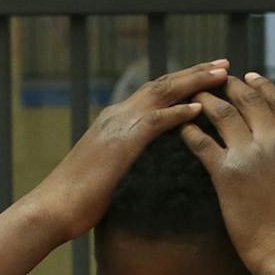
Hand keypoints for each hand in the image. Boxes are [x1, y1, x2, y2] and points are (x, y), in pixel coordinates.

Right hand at [28, 60, 228, 239]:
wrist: (50, 210)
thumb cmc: (77, 202)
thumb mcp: (108, 174)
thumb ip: (125, 162)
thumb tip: (141, 170)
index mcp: (114, 122)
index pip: (155, 93)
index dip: (183, 83)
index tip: (209, 76)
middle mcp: (116, 116)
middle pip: (163, 84)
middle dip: (195, 72)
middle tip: (224, 64)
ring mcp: (116, 127)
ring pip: (162, 93)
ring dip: (194, 82)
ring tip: (222, 74)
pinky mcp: (119, 144)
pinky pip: (154, 122)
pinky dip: (178, 112)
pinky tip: (200, 106)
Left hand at [180, 72, 274, 274]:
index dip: (262, 86)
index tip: (249, 77)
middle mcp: (274, 142)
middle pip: (248, 101)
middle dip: (230, 86)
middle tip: (214, 80)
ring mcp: (250, 156)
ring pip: (223, 114)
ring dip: (207, 101)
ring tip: (194, 95)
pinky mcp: (226, 175)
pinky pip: (203, 144)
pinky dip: (190, 131)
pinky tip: (181, 126)